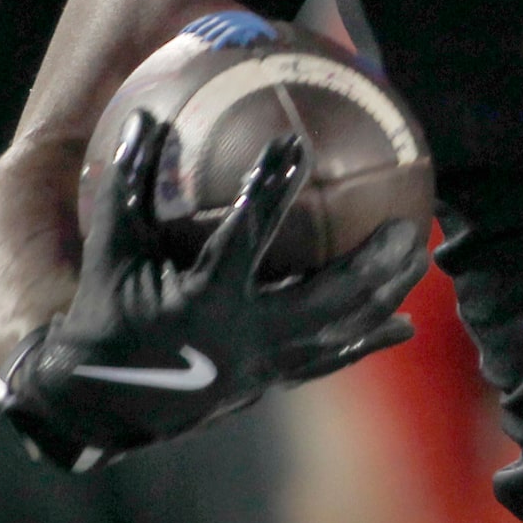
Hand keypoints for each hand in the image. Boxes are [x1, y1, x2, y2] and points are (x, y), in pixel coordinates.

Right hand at [0, 111, 427, 470]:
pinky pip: (330, 359)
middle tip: (408, 225)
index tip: (296, 144)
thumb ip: (129, 184)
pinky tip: (407, 326)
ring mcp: (262, 365)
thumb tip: (143, 116)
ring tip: (422, 258)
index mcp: (201, 299)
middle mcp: (242, 336)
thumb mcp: (111, 251)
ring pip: (340, 329)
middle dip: (372, 262)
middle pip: (326, 297)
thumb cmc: (104, 315)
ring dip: (385, 295)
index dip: (271, 189)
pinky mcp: (269, 381)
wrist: (100, 405)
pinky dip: (368, 340)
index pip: (247, 235)